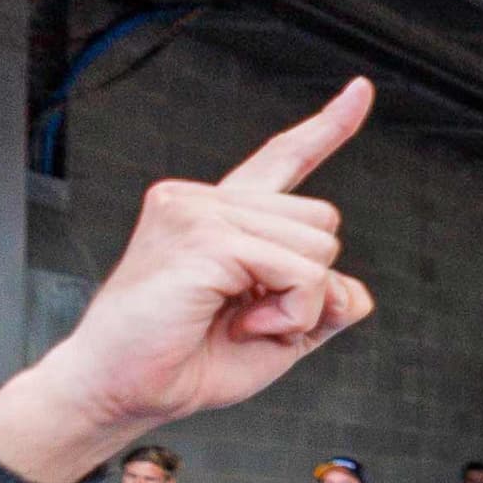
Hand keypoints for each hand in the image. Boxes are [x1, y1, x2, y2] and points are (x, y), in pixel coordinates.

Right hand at [0, 81, 379, 482]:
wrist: (122, 390)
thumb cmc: (179, 362)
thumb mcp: (275, 335)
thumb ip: (321, 305)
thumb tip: (357, 292)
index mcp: (222, 217)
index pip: (282, 159)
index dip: (327, 128)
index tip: (360, 91)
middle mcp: (207, 202)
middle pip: (322, 223)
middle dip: (308, 285)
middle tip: (248, 316)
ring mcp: (199, 211)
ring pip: (318, 247)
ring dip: (298, 303)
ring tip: (237, 320)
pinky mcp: (203, 237)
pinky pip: (299, 272)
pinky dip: (288, 311)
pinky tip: (240, 322)